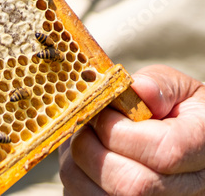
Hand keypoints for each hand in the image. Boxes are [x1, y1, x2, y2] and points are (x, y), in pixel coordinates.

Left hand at [60, 65, 204, 194]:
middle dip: (92, 149)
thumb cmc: (178, 113)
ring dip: (78, 167)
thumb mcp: (180, 91)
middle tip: (84, 128)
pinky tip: (87, 162)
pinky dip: (78, 181)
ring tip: (85, 143)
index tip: (102, 113)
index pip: (163, 151)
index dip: (119, 130)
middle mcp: (192, 190)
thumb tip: (139, 90)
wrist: (185, 146)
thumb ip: (160, 86)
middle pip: (132, 185)